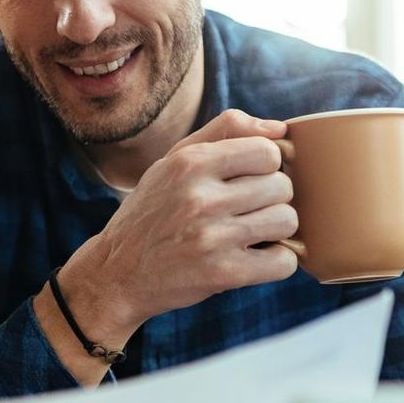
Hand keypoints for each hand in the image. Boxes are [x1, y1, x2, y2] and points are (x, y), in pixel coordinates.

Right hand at [60, 110, 298, 342]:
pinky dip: (277, 262)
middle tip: (247, 211)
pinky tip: (255, 259)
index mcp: (189, 163)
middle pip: (282, 186)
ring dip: (276, 230)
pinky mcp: (221, 273)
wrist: (117, 273)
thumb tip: (281, 129)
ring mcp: (211, 237)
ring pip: (287, 221)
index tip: (249, 181)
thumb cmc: (151, 213)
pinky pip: (282, 261)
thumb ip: (223, 132)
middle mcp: (199, 198)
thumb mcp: (172, 162)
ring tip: (251, 235)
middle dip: (271, 199)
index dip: (266, 167)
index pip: (267, 151)